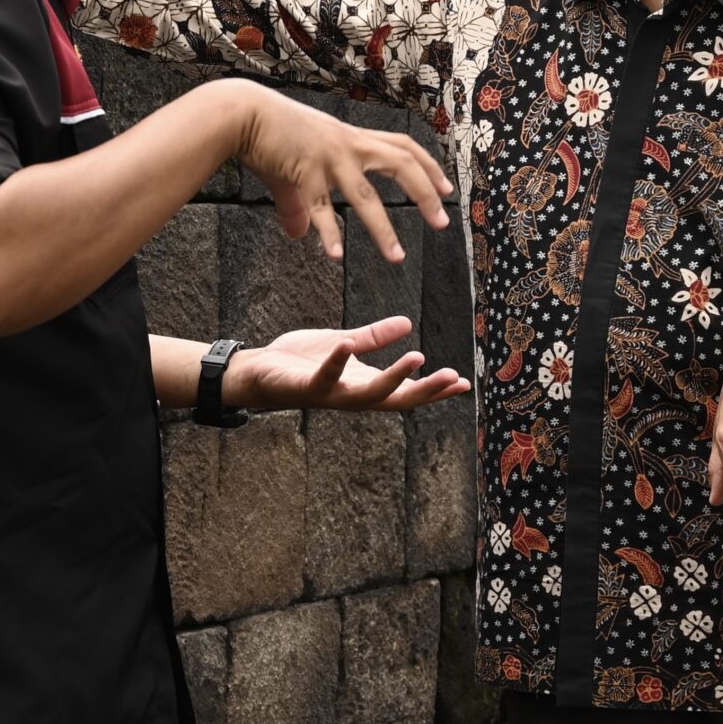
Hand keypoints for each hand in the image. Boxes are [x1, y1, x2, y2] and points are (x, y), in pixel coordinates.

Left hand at [227, 314, 470, 411]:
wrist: (257, 372)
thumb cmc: (300, 361)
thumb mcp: (345, 344)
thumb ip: (374, 337)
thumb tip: (408, 323)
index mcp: (364, 384)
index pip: (407, 392)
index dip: (435, 389)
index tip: (465, 384)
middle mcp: (352, 395)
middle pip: (397, 399)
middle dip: (426, 390)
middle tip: (454, 378)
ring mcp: (331, 394)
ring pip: (368, 394)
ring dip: (393, 377)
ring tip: (416, 356)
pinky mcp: (306, 386)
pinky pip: (325, 377)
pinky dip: (337, 362)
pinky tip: (348, 345)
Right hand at [229, 83, 452, 261]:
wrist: (242, 113)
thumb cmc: (270, 135)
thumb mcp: (295, 169)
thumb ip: (300, 205)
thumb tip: (299, 235)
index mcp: (352, 139)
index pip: (403, 147)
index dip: (428, 166)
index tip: (447, 189)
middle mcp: (348, 145)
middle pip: (401, 165)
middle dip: (425, 194)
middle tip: (442, 223)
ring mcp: (328, 157)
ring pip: (366, 195)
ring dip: (384, 229)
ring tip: (398, 257)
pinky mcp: (304, 169)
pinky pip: (321, 207)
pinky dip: (330, 232)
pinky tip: (336, 255)